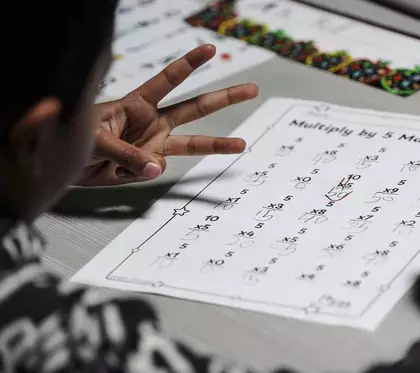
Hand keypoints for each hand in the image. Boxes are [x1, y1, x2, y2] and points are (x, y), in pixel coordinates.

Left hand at [77, 45, 258, 185]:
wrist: (64, 165)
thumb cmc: (74, 139)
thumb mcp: (94, 141)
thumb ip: (126, 154)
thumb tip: (157, 169)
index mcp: (137, 104)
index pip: (168, 81)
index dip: (190, 64)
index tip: (210, 49)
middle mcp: (153, 123)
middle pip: (195, 108)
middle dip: (224, 98)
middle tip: (251, 89)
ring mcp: (154, 145)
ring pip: (192, 144)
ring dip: (218, 144)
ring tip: (241, 144)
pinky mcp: (149, 167)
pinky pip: (152, 172)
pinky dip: (132, 174)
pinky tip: (111, 170)